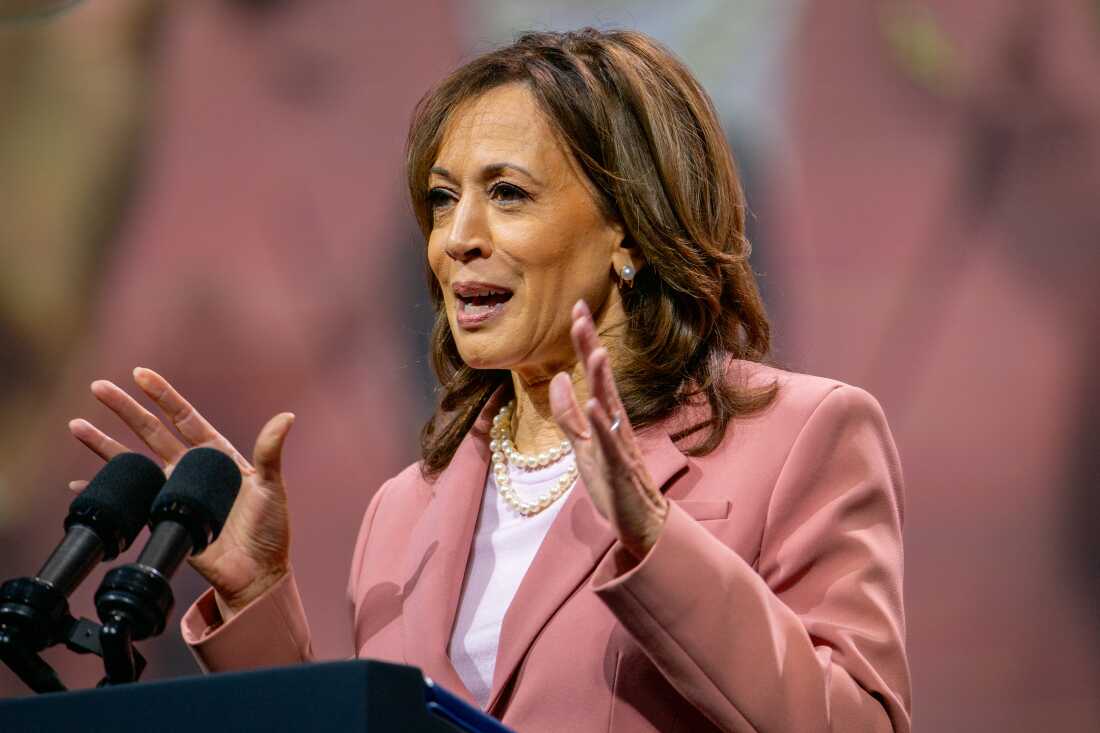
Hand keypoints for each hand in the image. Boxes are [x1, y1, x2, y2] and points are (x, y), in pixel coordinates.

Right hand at [69, 367, 293, 618]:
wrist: (257, 574)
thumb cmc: (270, 530)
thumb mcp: (273, 487)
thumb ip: (272, 452)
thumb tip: (287, 417)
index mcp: (216, 456)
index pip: (185, 419)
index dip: (164, 396)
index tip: (141, 375)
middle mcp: (190, 470)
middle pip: (151, 433)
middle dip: (125, 410)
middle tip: (98, 388)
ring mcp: (173, 494)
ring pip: (132, 461)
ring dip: (104, 445)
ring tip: (77, 425)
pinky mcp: (162, 520)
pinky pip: (127, 502)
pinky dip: (103, 492)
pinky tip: (79, 484)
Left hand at [549, 301, 668, 560]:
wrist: (640, 522)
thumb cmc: (613, 482)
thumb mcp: (582, 444)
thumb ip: (569, 414)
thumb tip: (558, 378)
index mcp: (606, 416)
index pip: (593, 372)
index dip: (584, 341)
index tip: (575, 308)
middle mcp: (616, 423)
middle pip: (602, 378)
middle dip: (590, 346)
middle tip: (580, 313)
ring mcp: (619, 445)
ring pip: (611, 406)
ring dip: (601, 380)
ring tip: (593, 353)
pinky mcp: (619, 469)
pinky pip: (610, 444)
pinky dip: (603, 425)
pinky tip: (595, 407)